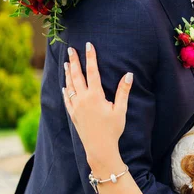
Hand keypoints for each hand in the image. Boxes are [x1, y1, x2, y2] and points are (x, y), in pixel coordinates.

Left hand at [63, 42, 132, 167]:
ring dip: (68, 74)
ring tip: (65, 63)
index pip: (92, 72)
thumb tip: (128, 74)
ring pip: (70, 86)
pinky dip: (65, 91)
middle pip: (77, 76)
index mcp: (95, 96)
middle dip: (74, 62)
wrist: (99, 148)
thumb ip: (123, 91)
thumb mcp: (120, 110)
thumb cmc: (113, 130)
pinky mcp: (73, 115)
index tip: (88, 45)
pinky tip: (64, 86)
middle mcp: (83, 99)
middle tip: (70, 50)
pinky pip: (67, 99)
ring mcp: (76, 107)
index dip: (90, 57)